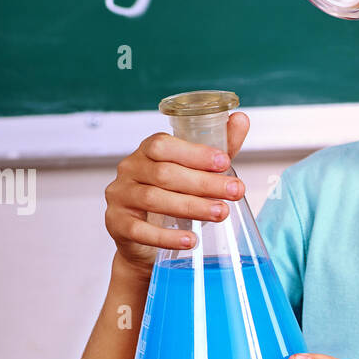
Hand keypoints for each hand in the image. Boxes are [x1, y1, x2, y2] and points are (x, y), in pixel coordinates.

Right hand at [104, 111, 251, 276]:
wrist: (146, 240)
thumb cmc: (173, 197)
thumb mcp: (197, 171)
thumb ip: (219, 147)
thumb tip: (241, 118)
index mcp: (147, 151)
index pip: (163, 145)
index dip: (194, 153)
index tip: (225, 162)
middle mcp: (129, 169)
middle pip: (164, 174)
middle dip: (204, 183)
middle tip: (235, 191)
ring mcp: (120, 196)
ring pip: (154, 199)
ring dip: (191, 207)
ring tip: (221, 213)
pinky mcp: (117, 224)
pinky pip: (141, 230)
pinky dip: (167, 236)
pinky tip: (190, 239)